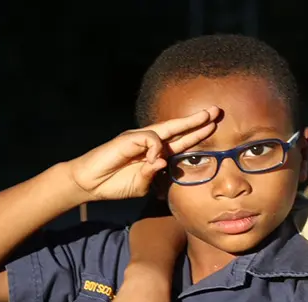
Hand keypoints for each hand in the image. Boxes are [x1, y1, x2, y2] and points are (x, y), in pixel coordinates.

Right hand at [68, 108, 219, 200]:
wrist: (90, 184)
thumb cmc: (116, 184)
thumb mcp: (142, 185)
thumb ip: (155, 176)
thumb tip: (163, 163)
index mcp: (156, 152)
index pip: (181, 141)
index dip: (197, 134)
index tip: (214, 126)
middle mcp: (150, 142)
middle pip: (178, 128)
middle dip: (198, 120)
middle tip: (217, 111)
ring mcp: (139, 138)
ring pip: (168, 128)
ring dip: (189, 124)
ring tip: (206, 119)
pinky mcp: (128, 138)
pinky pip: (150, 139)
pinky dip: (156, 149)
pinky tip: (154, 160)